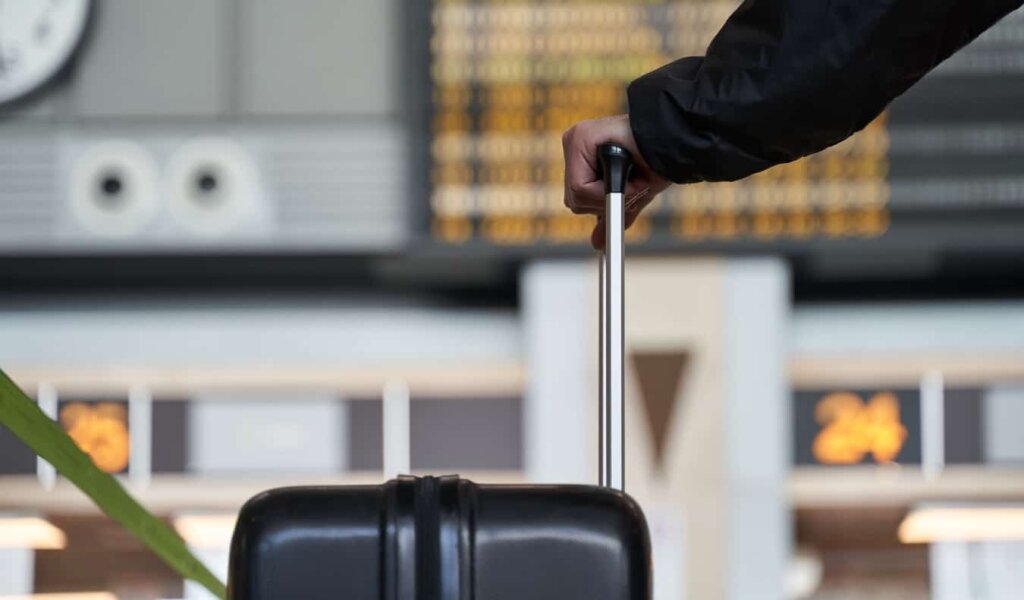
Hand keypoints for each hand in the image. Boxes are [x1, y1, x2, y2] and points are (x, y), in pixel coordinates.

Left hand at [562, 114, 670, 248]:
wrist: (675, 144)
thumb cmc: (657, 163)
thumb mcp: (630, 196)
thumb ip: (610, 215)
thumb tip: (597, 243)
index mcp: (582, 157)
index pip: (578, 197)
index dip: (603, 204)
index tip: (626, 194)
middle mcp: (574, 146)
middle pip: (574, 197)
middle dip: (604, 201)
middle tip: (631, 185)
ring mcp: (575, 139)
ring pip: (578, 193)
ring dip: (609, 195)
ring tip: (632, 175)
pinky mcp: (580, 137)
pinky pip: (582, 185)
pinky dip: (606, 190)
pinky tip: (626, 171)